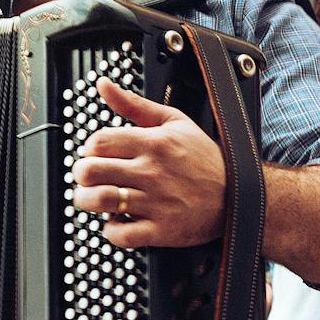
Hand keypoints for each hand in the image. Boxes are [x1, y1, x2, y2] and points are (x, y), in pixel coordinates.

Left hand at [70, 78, 224, 248]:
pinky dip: (110, 231)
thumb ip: (134, 104)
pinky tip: (116, 221)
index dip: (89, 149)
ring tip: (93, 199)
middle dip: (81, 175)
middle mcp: (152, 172)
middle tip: (88, 178)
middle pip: (91, 171)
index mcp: (154, 143)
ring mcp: (156, 202)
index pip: (99, 142)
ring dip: (87, 201)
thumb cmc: (204, 158)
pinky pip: (121, 235)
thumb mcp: (173, 121)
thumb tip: (103, 85)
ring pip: (100, 201)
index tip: (95, 155)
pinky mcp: (161, 230)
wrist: (238, 195)